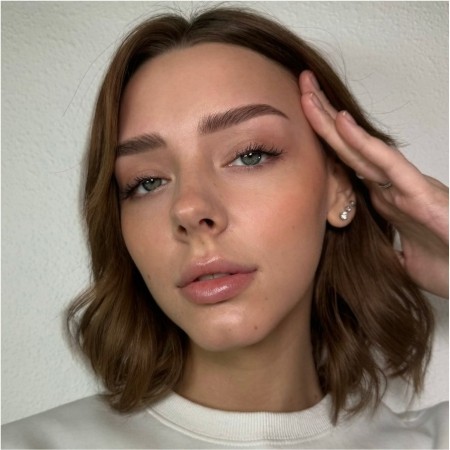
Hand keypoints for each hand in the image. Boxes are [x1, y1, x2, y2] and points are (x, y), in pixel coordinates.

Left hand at [299, 70, 448, 297]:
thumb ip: (381, 246)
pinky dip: (363, 142)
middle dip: (320, 118)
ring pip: (360, 148)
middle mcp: (391, 186)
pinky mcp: (420, 193)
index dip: (322, 142)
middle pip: (347, 148)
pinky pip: (386, 163)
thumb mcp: (399, 256)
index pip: (346, 164)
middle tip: (299, 88)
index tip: (298, 123)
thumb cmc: (445, 262)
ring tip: (309, 92)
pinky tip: (342, 122)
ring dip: (331, 121)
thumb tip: (362, 247)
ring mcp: (404, 187)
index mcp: (384, 198)